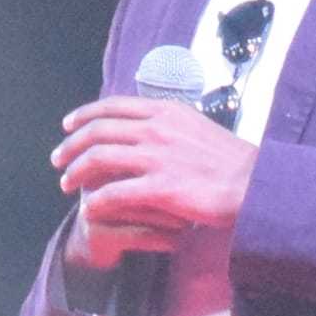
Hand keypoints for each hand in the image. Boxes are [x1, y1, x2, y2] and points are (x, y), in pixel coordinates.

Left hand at [56, 98, 255, 249]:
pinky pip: (114, 193)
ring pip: (98, 158)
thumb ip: (170, 125)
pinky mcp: (160, 187)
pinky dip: (97, 201)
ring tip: (66, 185)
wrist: (257, 184)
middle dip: (71, 145)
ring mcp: (157, 157)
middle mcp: (157, 128)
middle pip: (98, 130)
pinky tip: (89, 209)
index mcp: (166, 111)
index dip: (84, 115)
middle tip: (57, 160)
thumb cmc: (232, 162)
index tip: (69, 125)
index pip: (113, 106)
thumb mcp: (198, 127)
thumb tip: (148, 125)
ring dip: (76, 172)